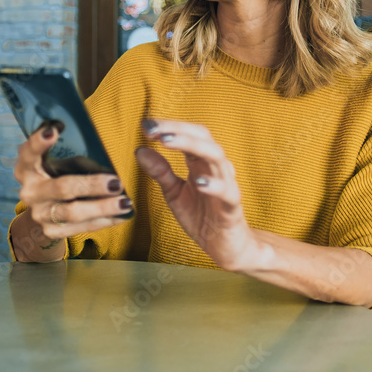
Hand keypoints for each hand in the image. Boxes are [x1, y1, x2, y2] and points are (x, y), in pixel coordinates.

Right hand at [12, 123, 132, 259]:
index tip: (54, 130)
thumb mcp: (61, 163)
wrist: (44, 212)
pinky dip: (104, 221)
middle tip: (116, 183)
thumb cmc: (58, 177)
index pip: (29, 152)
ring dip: (102, 207)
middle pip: (62, 187)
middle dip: (92, 185)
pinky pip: (81, 227)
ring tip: (125, 202)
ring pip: (73, 212)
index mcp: (27, 167)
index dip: (39, 141)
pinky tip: (122, 215)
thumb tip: (109, 165)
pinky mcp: (50, 231)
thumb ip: (76, 158)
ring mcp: (39, 213)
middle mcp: (30, 191)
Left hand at [135, 119, 257, 270]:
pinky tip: (198, 182)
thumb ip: (160, 172)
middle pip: (203, 138)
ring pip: (216, 157)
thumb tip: (140, 149)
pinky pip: (227, 192)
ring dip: (192, 146)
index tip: (146, 125)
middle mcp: (215, 168)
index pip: (188, 134)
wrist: (225, 246)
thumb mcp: (174, 193)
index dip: (169, 126)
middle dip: (177, 129)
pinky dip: (214, 185)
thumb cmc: (202, 216)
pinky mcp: (232, 207)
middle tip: (153, 130)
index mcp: (200, 163)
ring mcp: (226, 185)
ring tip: (167, 142)